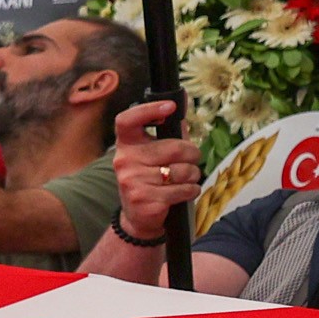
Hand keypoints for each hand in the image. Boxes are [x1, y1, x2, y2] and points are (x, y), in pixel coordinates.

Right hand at [109, 99, 203, 243]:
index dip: (148, 110)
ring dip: (193, 175)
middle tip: (193, 160)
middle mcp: (124, 161)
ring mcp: (132, 181)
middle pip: (174, 148)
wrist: (139, 216)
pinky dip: (191, 191)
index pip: (127, 121)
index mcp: (126, 145)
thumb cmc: (152, 179)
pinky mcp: (144, 199)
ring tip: (186, 179)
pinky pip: (182, 190)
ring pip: (182, 171)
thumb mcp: (156, 153)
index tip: (170, 107)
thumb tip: (182, 101)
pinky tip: (184, 192)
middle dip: (192, 155)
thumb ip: (170, 130)